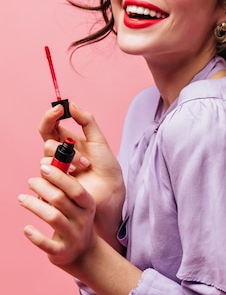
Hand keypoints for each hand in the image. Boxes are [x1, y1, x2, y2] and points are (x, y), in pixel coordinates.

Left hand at [19, 165, 96, 270]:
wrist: (85, 252)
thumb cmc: (76, 220)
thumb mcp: (78, 204)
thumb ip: (65, 189)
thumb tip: (46, 168)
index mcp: (87, 205)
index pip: (75, 188)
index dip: (59, 177)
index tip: (43, 167)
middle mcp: (82, 220)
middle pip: (60, 200)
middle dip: (43, 187)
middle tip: (30, 181)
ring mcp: (73, 236)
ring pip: (52, 218)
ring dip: (34, 205)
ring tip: (21, 198)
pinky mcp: (62, 251)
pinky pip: (47, 244)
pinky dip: (35, 236)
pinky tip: (26, 229)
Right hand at [38, 102, 124, 248]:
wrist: (111, 190)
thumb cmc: (106, 167)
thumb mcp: (98, 140)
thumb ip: (86, 121)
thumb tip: (72, 104)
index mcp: (68, 142)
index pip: (51, 125)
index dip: (51, 115)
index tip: (59, 109)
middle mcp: (59, 154)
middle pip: (45, 137)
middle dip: (57, 135)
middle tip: (70, 137)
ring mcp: (55, 168)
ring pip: (46, 154)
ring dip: (67, 157)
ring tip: (85, 164)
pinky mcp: (52, 182)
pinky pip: (46, 171)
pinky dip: (62, 169)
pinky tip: (76, 174)